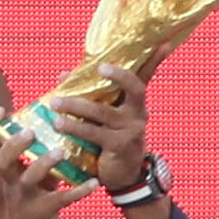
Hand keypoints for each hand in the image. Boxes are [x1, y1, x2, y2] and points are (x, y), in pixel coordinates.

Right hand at [0, 107, 97, 218]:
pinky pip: (60, 200)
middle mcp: (12, 184)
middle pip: (2, 161)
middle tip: (29, 130)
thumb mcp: (28, 183)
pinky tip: (93, 183)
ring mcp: (26, 200)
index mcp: (7, 173)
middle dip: (13, 145)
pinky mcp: (43, 214)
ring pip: (28, 179)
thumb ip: (35, 161)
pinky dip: (77, 191)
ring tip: (60, 151)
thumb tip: (54, 132)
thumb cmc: (29, 208)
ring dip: (44, 164)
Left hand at [50, 43, 171, 190]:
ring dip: (76, 105)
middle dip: (118, 75)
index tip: (164, 43)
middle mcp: (138, 113)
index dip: (156, 59)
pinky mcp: (119, 146)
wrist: (123, 176)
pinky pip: (94, 133)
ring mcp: (130, 129)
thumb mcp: (104, 116)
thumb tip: (63, 75)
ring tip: (54, 103)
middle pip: (134, 87)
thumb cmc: (110, 139)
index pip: (146, 77)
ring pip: (102, 112)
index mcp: (135, 103)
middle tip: (100, 67)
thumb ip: (89, 95)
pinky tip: (58, 125)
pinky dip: (74, 127)